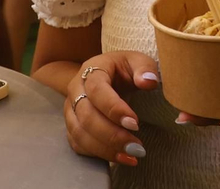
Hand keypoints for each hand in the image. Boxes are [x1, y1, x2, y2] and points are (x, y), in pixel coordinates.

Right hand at [65, 52, 159, 166]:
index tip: (135, 123)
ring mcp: (71, 109)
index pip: (97, 90)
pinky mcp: (71, 126)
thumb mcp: (138, 61)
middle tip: (136, 146)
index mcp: (92, 70)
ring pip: (79, 133)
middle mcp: (76, 89)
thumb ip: (145, 68)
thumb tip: (148, 81)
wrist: (106, 74)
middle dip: (112, 135)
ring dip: (105, 148)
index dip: (114, 108)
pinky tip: (119, 158)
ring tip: (131, 155)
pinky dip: (97, 154)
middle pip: (86, 116)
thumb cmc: (124, 68)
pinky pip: (78, 144)